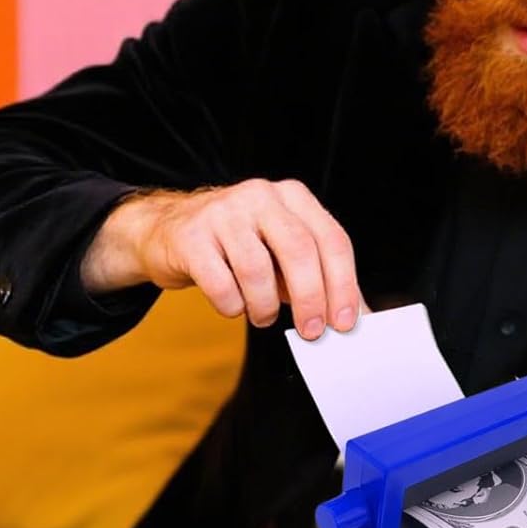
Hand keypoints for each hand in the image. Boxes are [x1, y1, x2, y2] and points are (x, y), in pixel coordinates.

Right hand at [83, 179, 363, 335]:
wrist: (168, 232)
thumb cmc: (238, 247)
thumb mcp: (283, 254)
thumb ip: (321, 280)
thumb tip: (359, 318)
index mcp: (292, 197)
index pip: (332, 239)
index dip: (344, 285)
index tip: (344, 322)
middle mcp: (260, 196)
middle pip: (299, 250)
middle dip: (311, 298)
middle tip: (312, 331)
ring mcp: (222, 212)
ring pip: (257, 270)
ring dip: (264, 307)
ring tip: (262, 316)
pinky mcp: (191, 236)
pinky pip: (220, 283)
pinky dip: (232, 306)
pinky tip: (234, 305)